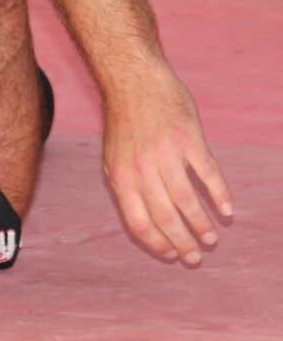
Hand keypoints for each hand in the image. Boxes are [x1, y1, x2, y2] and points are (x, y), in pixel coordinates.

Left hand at [103, 66, 232, 264]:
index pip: (138, 222)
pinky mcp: (189, 139)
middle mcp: (142, 168)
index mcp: (121, 176)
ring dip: (201, 224)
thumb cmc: (124, 123)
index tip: (171, 255)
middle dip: (182, 242)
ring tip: (211, 239)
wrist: (134, 82)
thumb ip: (126, 187)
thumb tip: (142, 222)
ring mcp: (166, 153)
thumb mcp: (112, 157)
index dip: (156, 244)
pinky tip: (228, 210)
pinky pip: (208, 173)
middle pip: (165, 217)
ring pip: (187, 200)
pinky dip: (220, 194)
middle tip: (196, 258)